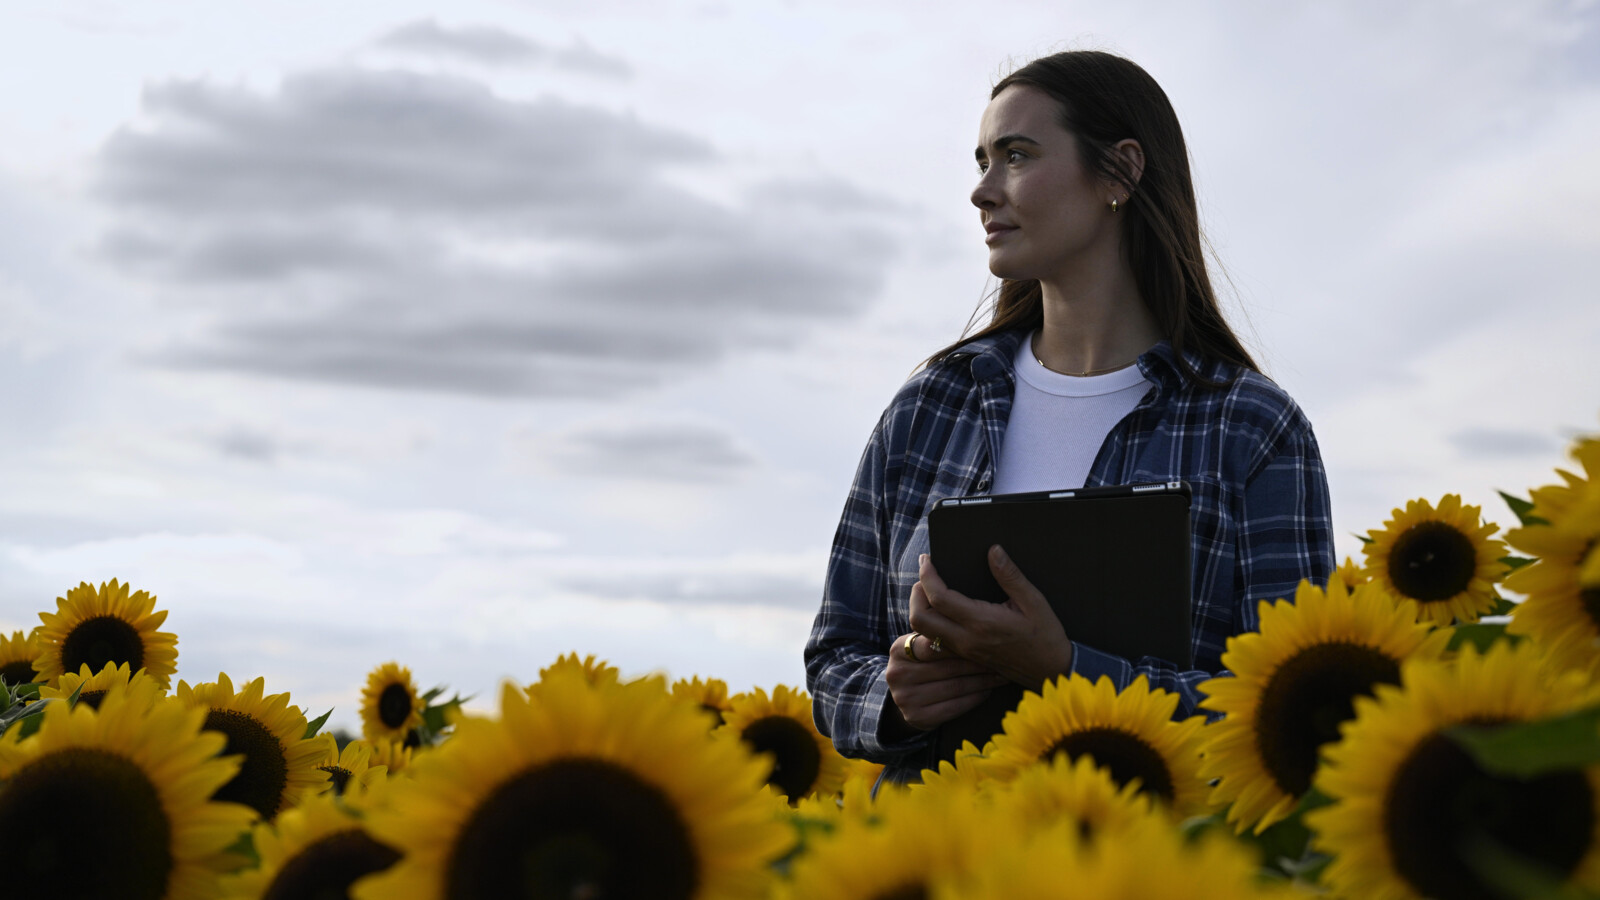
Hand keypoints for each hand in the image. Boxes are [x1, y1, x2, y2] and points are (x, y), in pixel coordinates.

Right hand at [883, 629, 1009, 733]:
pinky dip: (975, 698)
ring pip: (955, 687)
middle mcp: (897, 674)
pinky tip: (988, 690)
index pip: (933, 645)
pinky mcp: (917, 717)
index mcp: (898, 650)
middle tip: (1002, 658)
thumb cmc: (924, 663)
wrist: (907, 697)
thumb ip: (937, 633)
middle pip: (948, 667)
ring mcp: (905, 698)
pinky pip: (954, 707)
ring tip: (1001, 674)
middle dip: (978, 662)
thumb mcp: (921, 644)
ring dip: (983, 681)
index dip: (962, 643)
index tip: (987, 639)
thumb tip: (972, 615)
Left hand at [909, 547, 1073, 688]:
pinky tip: (940, 610)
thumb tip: (994, 550)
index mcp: (981, 622)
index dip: (927, 575)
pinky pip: (934, 641)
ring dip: (919, 609)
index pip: (938, 598)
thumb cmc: (1045, 636)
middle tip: (925, 575)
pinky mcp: (965, 656)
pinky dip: (929, 623)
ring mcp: (963, 650)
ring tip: (929, 590)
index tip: (927, 559)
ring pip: (923, 632)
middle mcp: (966, 639)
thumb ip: (1010, 576)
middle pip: (919, 618)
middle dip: (916, 593)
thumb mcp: (1034, 601)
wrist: (1050, 671)